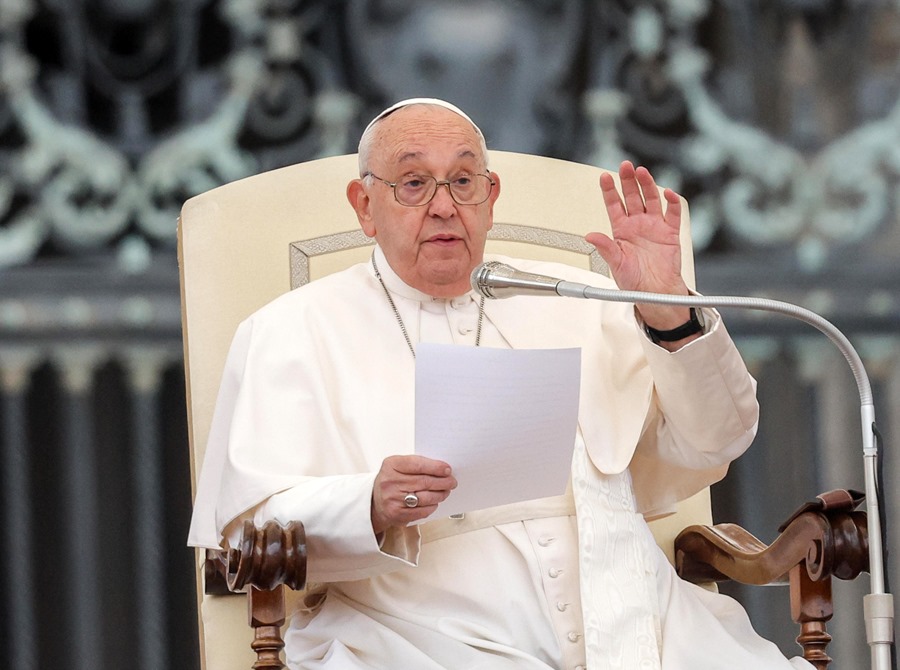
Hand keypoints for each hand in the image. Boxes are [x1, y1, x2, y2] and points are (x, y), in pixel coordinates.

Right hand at [371, 455, 456, 533]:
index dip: (436, 467)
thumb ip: (417, 464)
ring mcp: (393, 500)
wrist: (374, 502)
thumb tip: (441, 468)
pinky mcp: (398, 514)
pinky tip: (435, 502)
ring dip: (440, 494)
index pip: (418, 464)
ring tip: (446, 491)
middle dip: (443, 482)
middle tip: (452, 481)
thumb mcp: (397, 466)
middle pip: (424, 481)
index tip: (447, 469)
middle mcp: (390, 482)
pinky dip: (433, 506)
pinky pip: (422, 511)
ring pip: (426, 497)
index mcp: (391, 465)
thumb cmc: (391, 481)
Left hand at [585, 160, 692, 331]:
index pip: (614, 205)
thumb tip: (589, 235)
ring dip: (647, 185)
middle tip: (625, 166)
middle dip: (628, 181)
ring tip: (642, 172)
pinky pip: (673, 214)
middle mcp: (637, 225)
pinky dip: (672, 203)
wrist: (655, 294)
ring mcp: (655, 226)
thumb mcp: (616, 264)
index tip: (604, 177)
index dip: (609, 190)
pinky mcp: (671, 233)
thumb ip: (605, 248)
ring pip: (651, 200)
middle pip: (632, 196)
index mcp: (621, 231)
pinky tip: (668, 194)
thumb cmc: (634, 282)